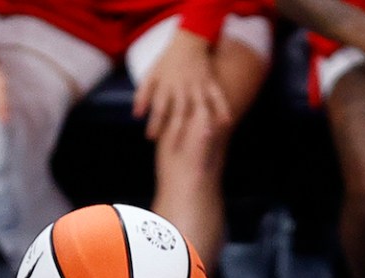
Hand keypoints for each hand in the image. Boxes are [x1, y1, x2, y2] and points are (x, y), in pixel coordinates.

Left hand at [133, 26, 226, 145]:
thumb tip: (136, 116)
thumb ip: (143, 95)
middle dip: (176, 130)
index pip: (158, 108)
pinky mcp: (210, 83)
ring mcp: (198, 86)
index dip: (154, 123)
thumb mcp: (151, 75)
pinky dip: (223, 108)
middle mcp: (182, 88)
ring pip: (201, 106)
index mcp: (166, 86)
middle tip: (174, 149)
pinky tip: (227, 123)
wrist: (188, 42)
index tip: (150, 138)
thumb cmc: (166, 62)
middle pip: (179, 111)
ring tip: (207, 137)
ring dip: (204, 121)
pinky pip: (218, 97)